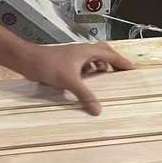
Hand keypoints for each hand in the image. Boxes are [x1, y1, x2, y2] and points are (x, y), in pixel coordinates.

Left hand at [18, 43, 133, 114]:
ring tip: (109, 81)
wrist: (27, 60)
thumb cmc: (49, 65)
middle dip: (114, 63)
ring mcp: (74, 57)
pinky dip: (90, 74)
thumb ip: (84, 95)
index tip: (134, 70)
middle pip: (104, 54)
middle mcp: (83, 52)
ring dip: (102, 68)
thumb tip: (98, 110)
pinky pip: (84, 67)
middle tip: (122, 74)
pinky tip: (89, 84)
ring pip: (94, 60)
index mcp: (88, 51)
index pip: (111, 55)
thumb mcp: (69, 81)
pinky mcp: (67, 63)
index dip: (123, 62)